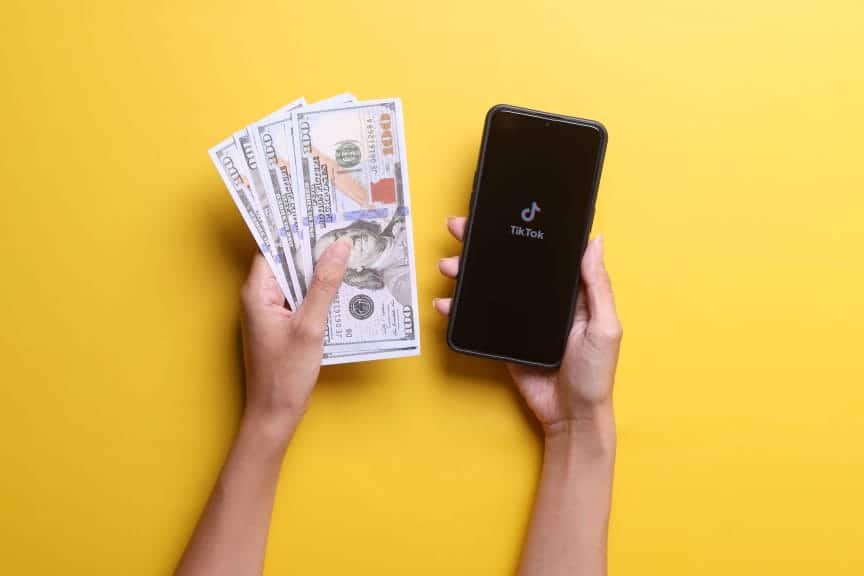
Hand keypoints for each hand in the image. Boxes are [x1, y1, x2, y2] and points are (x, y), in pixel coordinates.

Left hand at [240, 238, 351, 442]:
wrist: (274, 415)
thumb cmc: (285, 375)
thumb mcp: (311, 326)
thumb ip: (325, 285)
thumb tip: (339, 247)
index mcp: (257, 292)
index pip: (274, 247)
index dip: (297, 229)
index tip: (319, 212)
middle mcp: (259, 298)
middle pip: (287, 261)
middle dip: (314, 248)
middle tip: (343, 229)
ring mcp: (269, 312)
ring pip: (296, 280)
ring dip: (319, 271)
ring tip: (348, 254)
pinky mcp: (281, 326)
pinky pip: (300, 299)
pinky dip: (319, 293)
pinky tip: (341, 290)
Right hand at [435, 217, 621, 435]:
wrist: (569, 416)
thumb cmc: (595, 374)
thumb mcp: (604, 327)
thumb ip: (598, 286)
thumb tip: (595, 241)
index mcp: (571, 292)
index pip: (546, 253)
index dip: (524, 231)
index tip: (501, 214)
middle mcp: (543, 300)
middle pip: (511, 264)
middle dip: (483, 246)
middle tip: (460, 230)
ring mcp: (521, 318)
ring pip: (490, 286)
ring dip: (466, 273)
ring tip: (449, 266)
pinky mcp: (504, 338)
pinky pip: (479, 317)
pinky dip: (459, 308)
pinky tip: (446, 302)